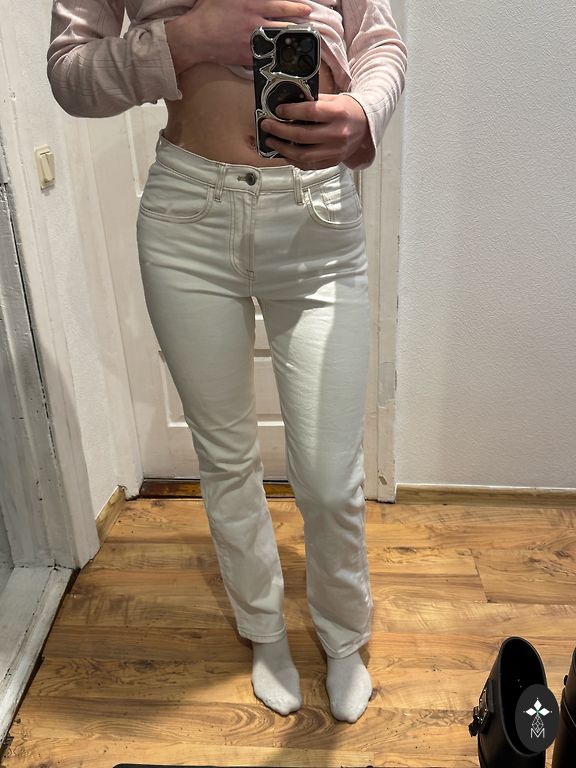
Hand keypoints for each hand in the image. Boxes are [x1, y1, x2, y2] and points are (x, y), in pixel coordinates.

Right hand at [167, 0, 312, 71]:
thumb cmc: (208, 11)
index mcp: (251, 3)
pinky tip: (285, 56)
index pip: (281, 5)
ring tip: (300, 40)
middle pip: (285, 24)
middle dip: (299, 25)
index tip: (306, 9)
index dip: (296, 8)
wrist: (197, 36)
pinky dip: (278, 56)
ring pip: (279, 41)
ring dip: (292, 40)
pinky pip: (268, 55)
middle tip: (308, 25)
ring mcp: (253, 40)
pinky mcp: (249, 55)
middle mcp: (255, 21)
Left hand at [259, 93, 371, 169]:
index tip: (278, 110)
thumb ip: (312, 103)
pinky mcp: (332, 162)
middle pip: (302, 135)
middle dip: (280, 130)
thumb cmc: (346, 111)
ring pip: (303, 155)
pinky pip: (308, 165)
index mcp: (338, 114)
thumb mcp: (333, 100)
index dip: (290, 111)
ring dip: (283, 148)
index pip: (310, 112)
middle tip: (266, 125)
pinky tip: (284, 153)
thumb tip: (286, 107)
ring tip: (271, 141)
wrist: (365, 128)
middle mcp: (338, 134)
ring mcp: (335, 151)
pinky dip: (293, 160)